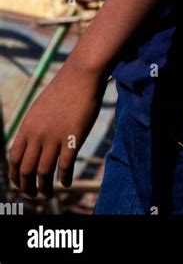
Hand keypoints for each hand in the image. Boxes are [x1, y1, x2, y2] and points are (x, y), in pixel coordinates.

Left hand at [8, 62, 107, 198]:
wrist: (82, 75)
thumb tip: (33, 143)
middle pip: (27, 170)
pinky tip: (65, 183)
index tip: (20, 183)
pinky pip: (65, 166)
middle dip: (27, 186)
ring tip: (48, 194)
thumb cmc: (64, 88)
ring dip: (44, 188)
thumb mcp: (41, 107)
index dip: (15, 175)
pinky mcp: (73, 138)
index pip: (15, 158)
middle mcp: (37, 134)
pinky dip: (64, 179)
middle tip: (32, 194)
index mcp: (27, 125)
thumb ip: (35, 126)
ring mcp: (55, 137)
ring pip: (44, 172)